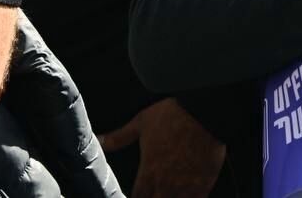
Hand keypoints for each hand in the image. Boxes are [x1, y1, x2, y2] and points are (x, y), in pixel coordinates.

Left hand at [99, 99, 224, 197]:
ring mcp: (184, 187)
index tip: (138, 195)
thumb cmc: (172, 115)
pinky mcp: (203, 185)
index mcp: (148, 172)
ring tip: (168, 194)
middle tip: (154, 192)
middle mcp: (164, 184)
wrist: (203, 112)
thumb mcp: (141, 122)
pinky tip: (187, 195)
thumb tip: (99, 140)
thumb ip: (119, 137)